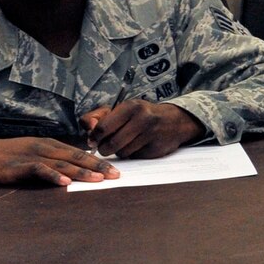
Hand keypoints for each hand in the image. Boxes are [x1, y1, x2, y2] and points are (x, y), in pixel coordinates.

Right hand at [0, 136, 119, 186]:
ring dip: (81, 171)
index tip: (116, 170)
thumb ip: (53, 160)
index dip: (98, 161)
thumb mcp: (33, 154)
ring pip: (61, 163)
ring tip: (99, 179)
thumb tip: (74, 170)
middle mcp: (44, 147)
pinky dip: (52, 176)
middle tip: (116, 175)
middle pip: (75, 157)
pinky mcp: (17, 166)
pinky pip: (38, 170)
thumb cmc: (6, 156)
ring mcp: (31, 156)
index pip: (79, 153)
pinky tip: (65, 182)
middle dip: (97, 166)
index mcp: (50, 145)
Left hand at [81, 101, 205, 158]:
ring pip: (121, 152)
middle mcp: (142, 119)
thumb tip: (89, 133)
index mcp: (130, 107)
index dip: (94, 137)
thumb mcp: (120, 110)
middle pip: (110, 144)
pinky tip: (138, 145)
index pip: (102, 127)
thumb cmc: (141, 115)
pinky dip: (132, 153)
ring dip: (119, 151)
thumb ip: (98, 117)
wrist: (174, 121)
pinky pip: (133, 156)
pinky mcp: (155, 148)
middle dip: (105, 148)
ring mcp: (150, 134)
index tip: (94, 139)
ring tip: (126, 143)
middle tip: (107, 145)